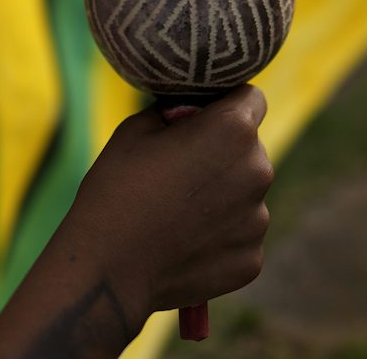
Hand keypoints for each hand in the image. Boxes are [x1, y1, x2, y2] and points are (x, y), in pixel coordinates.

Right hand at [59, 86, 273, 317]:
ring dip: (224, 197)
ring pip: (247, 195)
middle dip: (224, 153)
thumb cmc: (117, 189)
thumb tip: (190, 113)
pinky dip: (221, 237)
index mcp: (233, 130)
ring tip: (179, 214)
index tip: (203, 121)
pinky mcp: (251, 259)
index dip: (226, 105)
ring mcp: (257, 220)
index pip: (252, 99)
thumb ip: (177, 112)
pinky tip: (185, 244)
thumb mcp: (138, 128)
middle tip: (182, 172)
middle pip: (250, 150)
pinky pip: (241, 236)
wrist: (108, 267)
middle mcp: (258, 171)